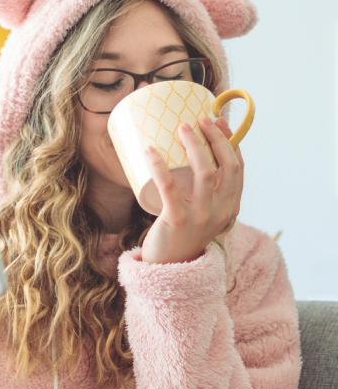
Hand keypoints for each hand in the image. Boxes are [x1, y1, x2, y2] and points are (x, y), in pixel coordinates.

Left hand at [141, 116, 242, 263]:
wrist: (170, 269)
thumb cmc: (182, 235)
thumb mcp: (204, 214)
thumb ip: (205, 194)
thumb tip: (190, 157)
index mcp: (231, 207)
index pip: (238, 169)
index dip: (231, 143)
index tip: (220, 122)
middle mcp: (222, 211)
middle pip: (226, 167)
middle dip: (216, 138)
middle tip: (200, 119)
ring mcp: (201, 216)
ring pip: (204, 173)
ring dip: (194, 145)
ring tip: (181, 127)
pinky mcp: (176, 220)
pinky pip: (169, 188)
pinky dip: (159, 166)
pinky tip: (149, 150)